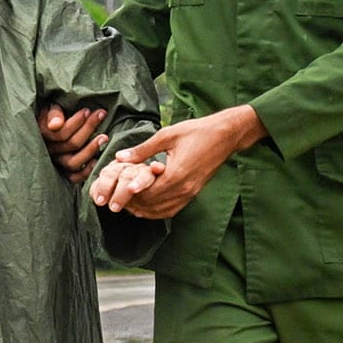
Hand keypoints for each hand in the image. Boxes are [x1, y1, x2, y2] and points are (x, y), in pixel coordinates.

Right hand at [37, 103, 106, 179]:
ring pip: (73, 163)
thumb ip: (54, 113)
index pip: (61, 133)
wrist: (52, 125)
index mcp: (43, 135)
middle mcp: (49, 151)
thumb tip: (56, 125)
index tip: (88, 110)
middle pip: (71, 144)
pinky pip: (74, 178)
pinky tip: (97, 159)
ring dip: (91, 150)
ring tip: (104, 137)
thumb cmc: (54, 114)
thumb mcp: (51, 108)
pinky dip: (86, 171)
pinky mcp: (64, 173)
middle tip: (101, 114)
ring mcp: (57, 163)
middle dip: (88, 128)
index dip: (77, 122)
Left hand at [91, 105, 266, 219]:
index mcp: (176, 174)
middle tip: (118, 199)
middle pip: (152, 204)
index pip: (146, 193)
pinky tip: (147, 207)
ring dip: (144, 209)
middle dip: (134, 203)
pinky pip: (172, 209)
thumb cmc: (197, 131)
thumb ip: (143, 149)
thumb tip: (120, 157)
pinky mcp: (193, 193)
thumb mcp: (167, 135)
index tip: (117, 190)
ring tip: (129, 204)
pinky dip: (158, 211)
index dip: (129, 194)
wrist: (225, 135)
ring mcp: (190, 193)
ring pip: (162, 211)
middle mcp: (183, 188)